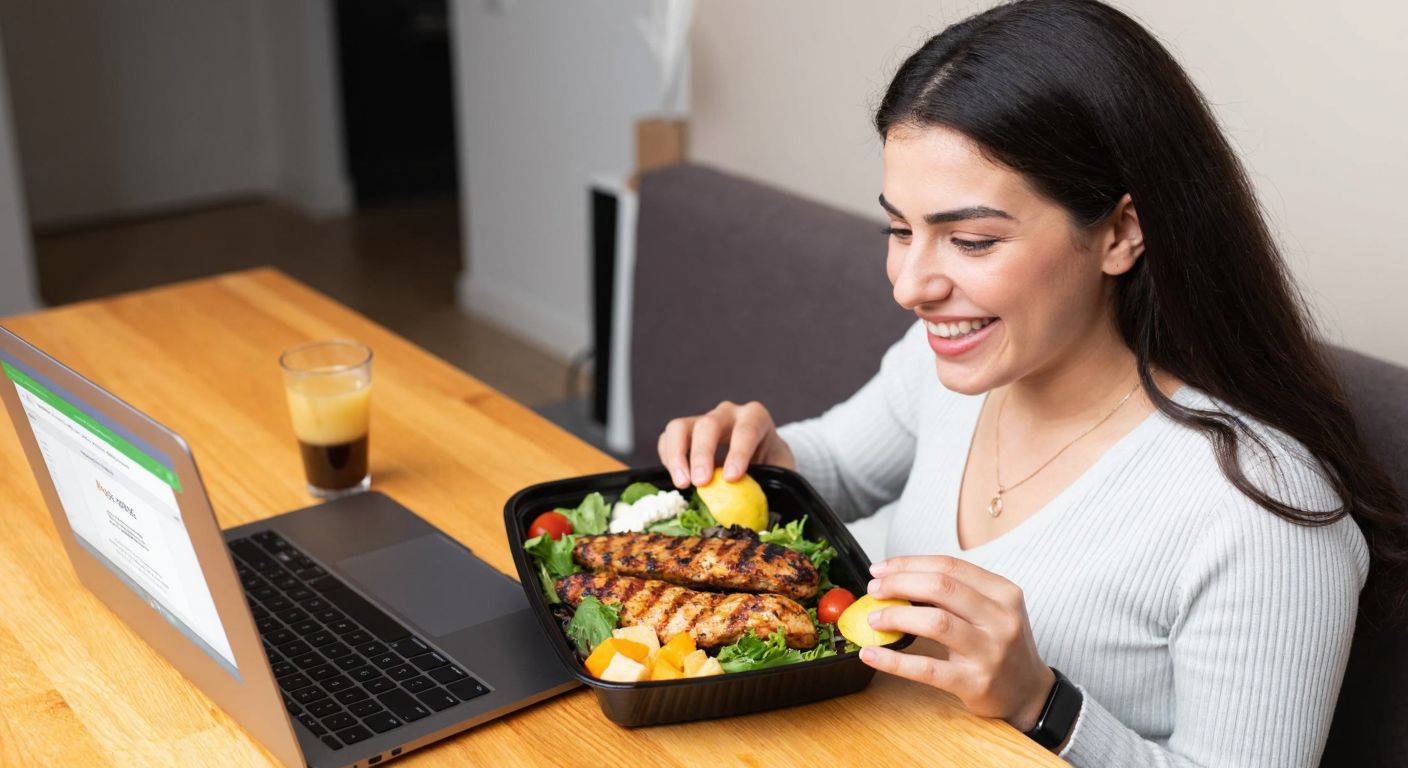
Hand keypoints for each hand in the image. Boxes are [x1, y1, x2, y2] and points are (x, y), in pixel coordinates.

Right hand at [657, 400, 794, 488]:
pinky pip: (667, 438)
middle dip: (702, 454)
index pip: (746, 430)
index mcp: (755, 417)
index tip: (732, 478)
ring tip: (683, 483)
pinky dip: (668, 458)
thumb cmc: (771, 462)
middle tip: (700, 483)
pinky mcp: (685, 432)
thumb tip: (757, 510)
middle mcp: (727, 413)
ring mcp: (702, 420)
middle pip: (708, 424)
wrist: (761, 453)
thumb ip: (773, 483)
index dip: (738, 453)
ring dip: (677, 455)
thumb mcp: (781, 470)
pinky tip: (678, 478)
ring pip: (680, 427)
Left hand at [860, 555, 1055, 732]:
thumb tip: (897, 580)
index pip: (949, 566)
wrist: (1029, 692)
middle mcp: (1001, 618)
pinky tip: (872, 655)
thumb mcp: (991, 610)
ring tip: (873, 619)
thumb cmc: (1001, 644)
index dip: (908, 564)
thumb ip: (954, 594)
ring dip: (896, 616)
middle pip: (941, 587)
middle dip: (899, 583)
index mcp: (1003, 592)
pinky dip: (894, 661)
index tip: (881, 569)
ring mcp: (990, 651)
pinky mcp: (975, 682)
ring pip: (936, 622)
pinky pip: (927, 668)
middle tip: (874, 590)